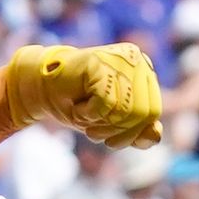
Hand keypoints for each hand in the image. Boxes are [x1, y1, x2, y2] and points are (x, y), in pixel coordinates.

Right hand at [6, 44, 163, 148]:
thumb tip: (155, 135)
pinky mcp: (102, 61)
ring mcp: (120, 58)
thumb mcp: (111, 124)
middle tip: (93, 131)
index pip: (152, 112)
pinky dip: (89, 114)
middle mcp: (137, 61)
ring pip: (127, 110)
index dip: (131, 133)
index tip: (109, 139)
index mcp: (144, 74)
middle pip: (144, 113)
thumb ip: (136, 131)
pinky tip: (78, 104)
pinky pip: (106, 104)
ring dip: (101, 124)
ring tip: (85, 115)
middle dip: (117, 131)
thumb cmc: (78, 105)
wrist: (43, 90)